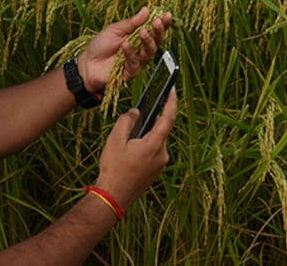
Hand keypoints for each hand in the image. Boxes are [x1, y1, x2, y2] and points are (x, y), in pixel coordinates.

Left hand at [77, 7, 172, 92]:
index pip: (155, 30)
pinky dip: (130, 53)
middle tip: (156, 22)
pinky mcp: (130, 73)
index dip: (163, 24)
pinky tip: (125, 45)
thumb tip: (146, 10)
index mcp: (139, 37)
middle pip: (157, 42)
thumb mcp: (115, 29)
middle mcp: (141, 50)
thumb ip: (131, 22)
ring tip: (142, 32)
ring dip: (147, 41)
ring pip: (149, 53)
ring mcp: (137, 62)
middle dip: (158, 32)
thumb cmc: (100, 45)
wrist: (87, 63)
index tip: (167, 15)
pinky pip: (134, 63)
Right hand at [93, 88, 176, 208]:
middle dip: (149, 120)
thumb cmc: (114, 168)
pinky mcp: (155, 171)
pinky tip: (129, 150)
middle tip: (137, 114)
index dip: (171, 102)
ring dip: (144, 135)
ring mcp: (160, 164)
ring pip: (155, 141)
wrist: (113, 197)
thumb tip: (136, 112)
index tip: (173, 89)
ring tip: (126, 137)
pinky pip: (153, 151)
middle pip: (160, 129)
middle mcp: (162, 154)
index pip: (168, 118)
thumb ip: (127, 120)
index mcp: (154, 144)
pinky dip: (144, 145)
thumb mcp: (116, 139)